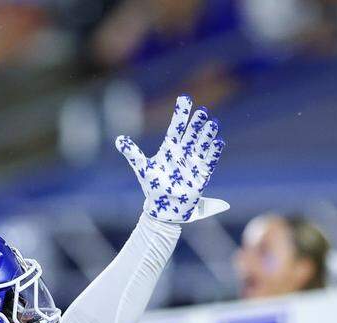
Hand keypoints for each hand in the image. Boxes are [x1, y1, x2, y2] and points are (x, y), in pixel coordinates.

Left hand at [117, 95, 226, 223]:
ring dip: (207, 135)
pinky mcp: (201, 175)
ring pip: (202, 145)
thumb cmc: (153, 188)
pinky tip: (218, 142)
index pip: (176, 127)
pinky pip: (209, 161)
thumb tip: (118, 140)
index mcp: (169, 149)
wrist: (164, 209)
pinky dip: (213, 153)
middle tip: (202, 110)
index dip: (180, 114)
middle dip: (196, 123)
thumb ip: (133, 154)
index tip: (185, 99)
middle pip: (191, 134)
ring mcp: (193, 163)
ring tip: (212, 123)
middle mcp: (183, 153)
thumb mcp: (142, 168)